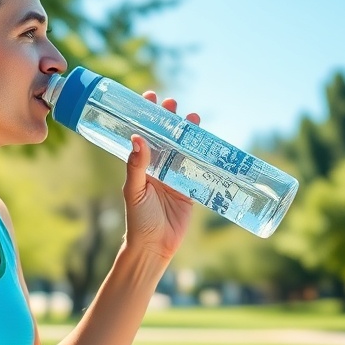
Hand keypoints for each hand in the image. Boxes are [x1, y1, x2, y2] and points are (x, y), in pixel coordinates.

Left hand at [122, 92, 199, 260]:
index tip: (150, 97)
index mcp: (141, 165)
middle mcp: (158, 167)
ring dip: (188, 133)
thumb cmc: (138, 220)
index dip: (146, 116)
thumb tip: (137, 138)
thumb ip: (136, 166)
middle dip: (170, 119)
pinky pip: (199, 167)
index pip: (143, 134)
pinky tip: (210, 141)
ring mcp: (175, 176)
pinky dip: (205, 155)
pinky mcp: (191, 188)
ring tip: (193, 117)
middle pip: (165, 137)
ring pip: (184, 149)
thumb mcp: (134, 191)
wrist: (155, 247)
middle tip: (173, 104)